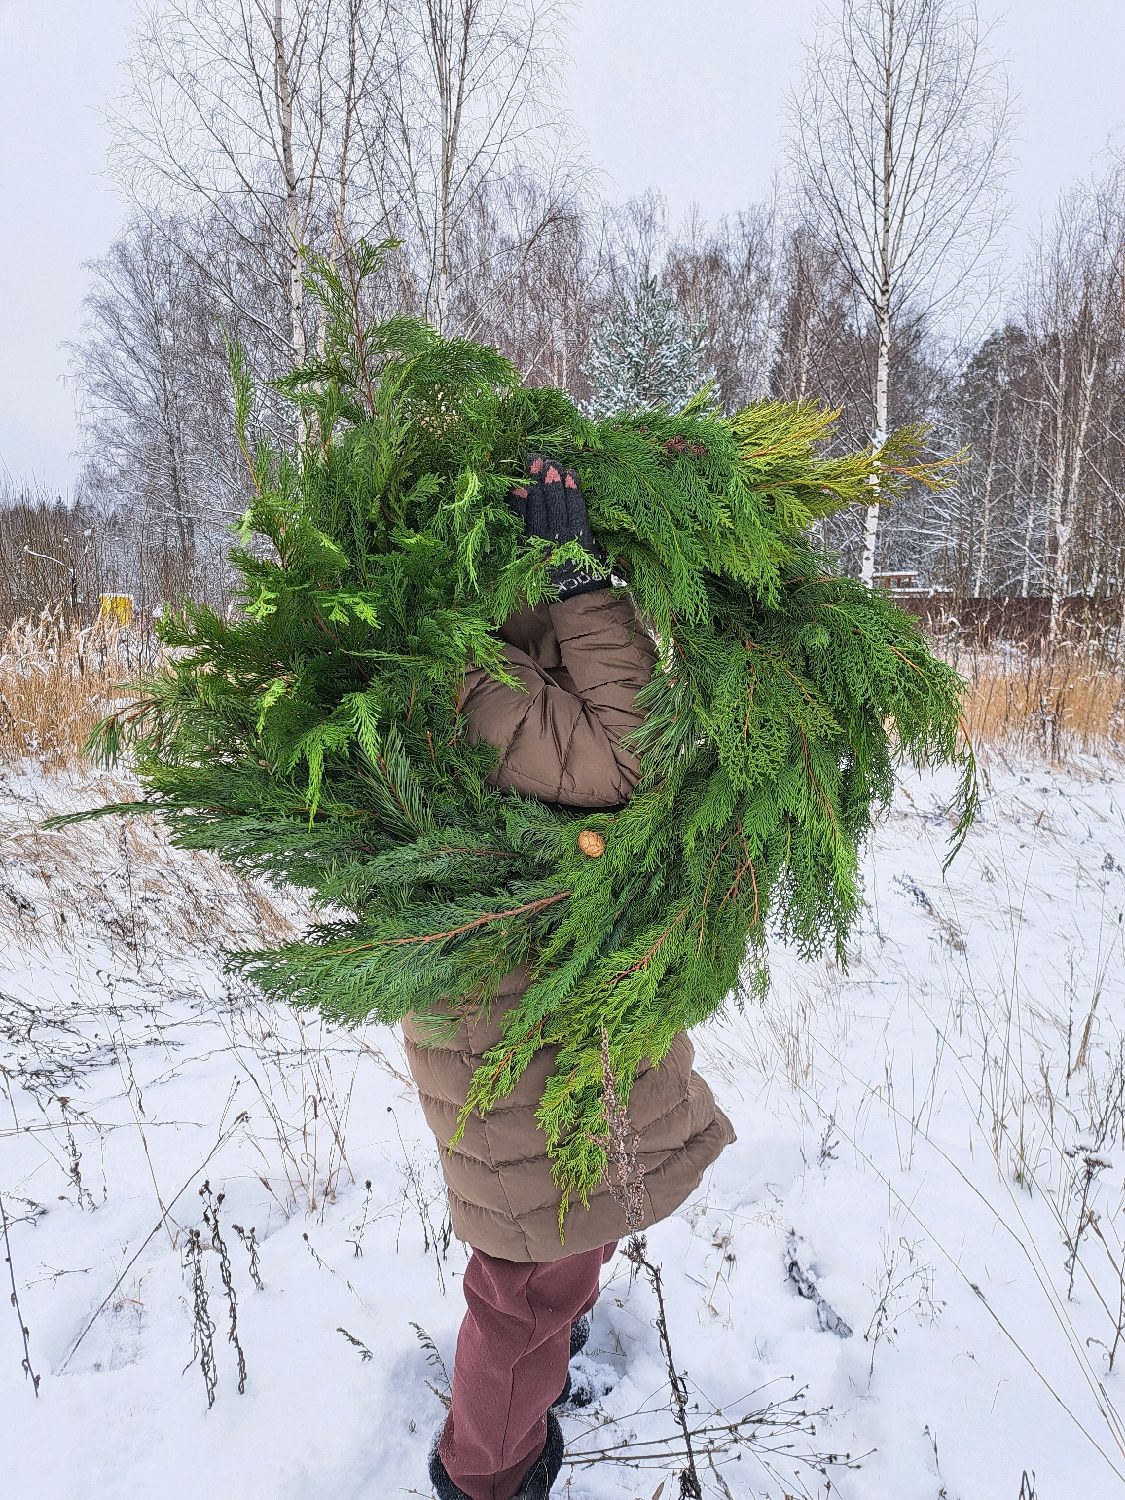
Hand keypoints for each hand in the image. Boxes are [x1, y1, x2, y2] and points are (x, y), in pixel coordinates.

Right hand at [507, 454, 608, 597]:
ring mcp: (564, 538)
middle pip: (538, 505)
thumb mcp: (529, 554)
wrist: (578, 596)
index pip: (521, 517)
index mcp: (529, 547)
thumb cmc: (553, 572)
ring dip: (554, 481)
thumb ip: (522, 524)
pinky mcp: (583, 537)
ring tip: (552, 462)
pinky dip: (574, 492)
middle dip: (536, 480)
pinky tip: (571, 475)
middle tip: (535, 458)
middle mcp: (544, 541)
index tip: (516, 482)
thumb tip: (518, 492)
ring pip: (557, 504)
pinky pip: (577, 510)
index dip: (518, 499)